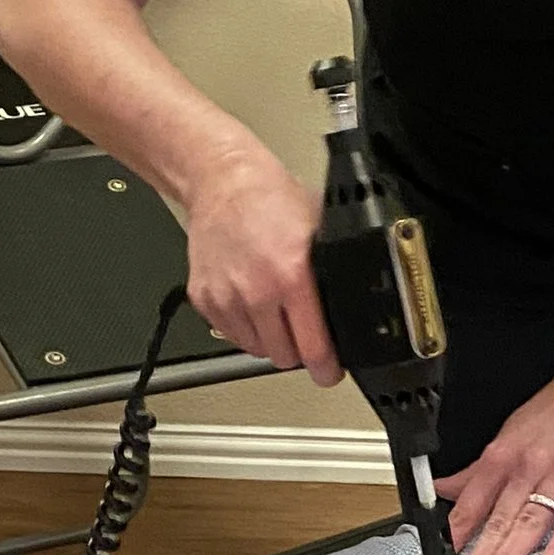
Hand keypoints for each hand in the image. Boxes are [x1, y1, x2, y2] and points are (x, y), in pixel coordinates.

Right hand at [182, 146, 339, 384]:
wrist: (222, 181)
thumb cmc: (270, 199)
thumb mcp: (319, 231)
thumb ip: (333, 272)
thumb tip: (350, 306)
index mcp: (291, 276)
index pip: (312, 347)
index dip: (326, 367)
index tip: (330, 373)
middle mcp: (256, 292)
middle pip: (283, 356)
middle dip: (298, 350)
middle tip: (304, 333)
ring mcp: (226, 298)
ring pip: (256, 349)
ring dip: (270, 339)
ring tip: (275, 310)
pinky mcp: (203, 298)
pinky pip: (231, 334)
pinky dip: (244, 327)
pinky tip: (252, 302)